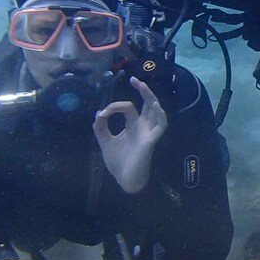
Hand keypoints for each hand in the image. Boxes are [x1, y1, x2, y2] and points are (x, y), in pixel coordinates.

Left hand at [93, 77, 167, 193]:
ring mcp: (148, 132)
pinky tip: (155, 106)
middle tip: (135, 79)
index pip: (127, 108)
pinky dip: (160, 115)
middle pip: (147, 104)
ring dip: (151, 98)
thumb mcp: (105, 142)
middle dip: (143, 91)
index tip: (102, 114)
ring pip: (156, 111)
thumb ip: (101, 128)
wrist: (124, 180)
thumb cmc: (118, 162)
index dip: (113, 107)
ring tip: (143, 87)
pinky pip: (161, 126)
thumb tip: (98, 113)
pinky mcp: (151, 140)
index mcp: (133, 125)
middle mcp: (143, 126)